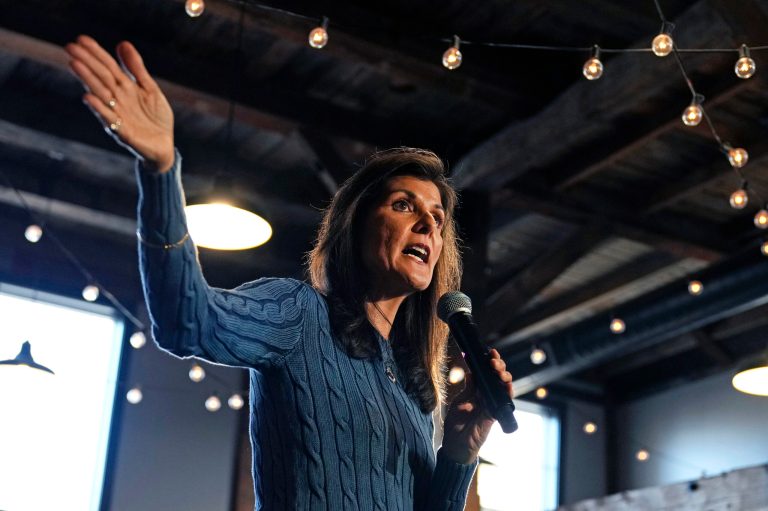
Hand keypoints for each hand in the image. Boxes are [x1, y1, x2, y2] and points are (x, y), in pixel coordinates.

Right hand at [66, 35, 174, 171]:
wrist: (164, 146)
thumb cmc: (155, 118)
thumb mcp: (149, 89)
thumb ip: (136, 69)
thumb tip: (123, 43)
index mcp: (125, 88)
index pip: (108, 67)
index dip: (96, 53)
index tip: (81, 38)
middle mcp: (117, 100)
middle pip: (101, 77)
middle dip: (87, 62)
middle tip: (70, 47)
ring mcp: (118, 115)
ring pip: (101, 95)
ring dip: (88, 80)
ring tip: (74, 64)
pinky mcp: (123, 132)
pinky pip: (109, 119)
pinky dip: (99, 108)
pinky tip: (88, 97)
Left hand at [439, 348, 513, 464]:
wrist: (456, 443)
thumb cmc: (456, 422)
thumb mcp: (461, 400)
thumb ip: (469, 388)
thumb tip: (472, 371)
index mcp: (477, 390)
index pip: (486, 372)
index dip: (489, 361)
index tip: (488, 351)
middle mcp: (487, 394)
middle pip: (498, 376)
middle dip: (498, 365)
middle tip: (493, 360)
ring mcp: (492, 403)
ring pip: (504, 385)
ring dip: (504, 375)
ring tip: (498, 369)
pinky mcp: (495, 413)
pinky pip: (505, 400)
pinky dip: (507, 391)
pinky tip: (506, 384)